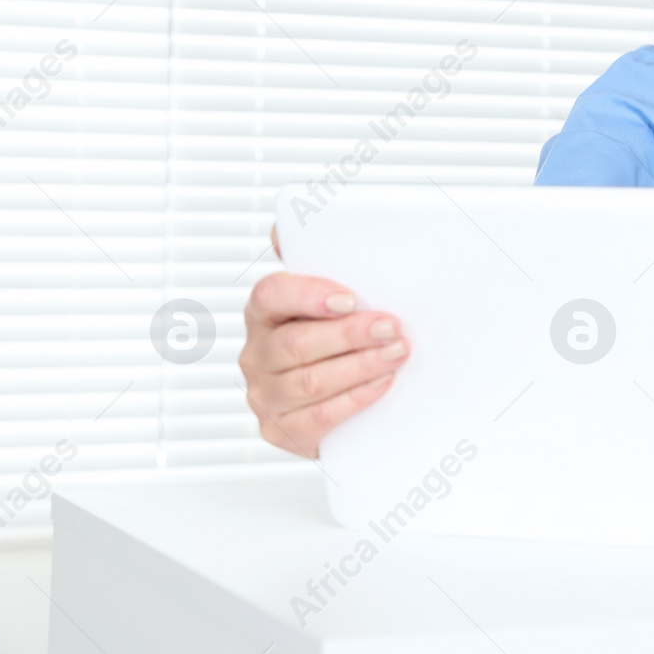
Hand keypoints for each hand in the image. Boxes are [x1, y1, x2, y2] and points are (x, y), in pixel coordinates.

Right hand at [239, 224, 408, 457]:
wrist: (343, 406)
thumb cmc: (337, 342)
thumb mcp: (333, 303)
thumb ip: (321, 263)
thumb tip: (294, 223)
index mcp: (265, 313)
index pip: (270, 295)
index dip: (308, 295)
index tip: (348, 298)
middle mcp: (257, 353)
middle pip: (297, 343)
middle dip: (350, 334)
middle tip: (392, 327)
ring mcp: (265, 395)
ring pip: (309, 381)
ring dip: (360, 365)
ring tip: (397, 353)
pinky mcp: (282, 430)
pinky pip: (318, 417)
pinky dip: (354, 399)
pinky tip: (382, 384)